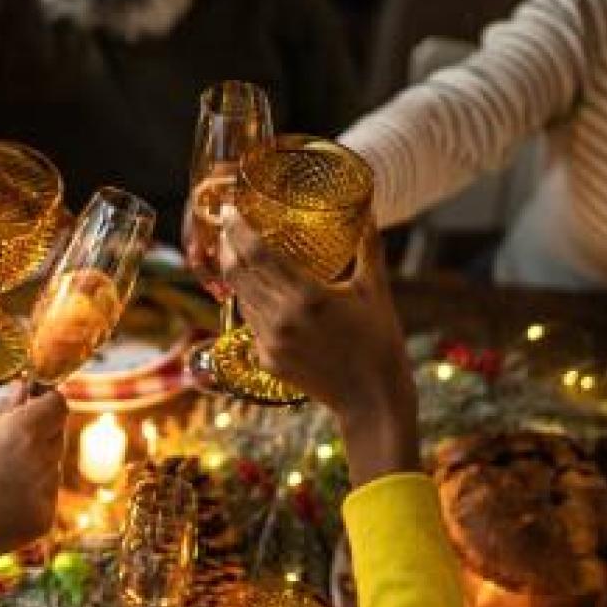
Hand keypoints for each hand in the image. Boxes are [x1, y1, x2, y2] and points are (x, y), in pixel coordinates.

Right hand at [0, 390, 67, 600]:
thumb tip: (24, 390)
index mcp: (19, 432)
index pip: (57, 405)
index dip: (45, 400)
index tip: (31, 402)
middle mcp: (39, 462)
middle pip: (57, 434)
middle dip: (38, 431)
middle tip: (2, 442)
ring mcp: (44, 495)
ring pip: (52, 465)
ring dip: (34, 462)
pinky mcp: (43, 521)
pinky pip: (45, 494)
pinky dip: (29, 492)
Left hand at [220, 215, 419, 484]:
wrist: (371, 399)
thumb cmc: (379, 341)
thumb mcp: (376, 290)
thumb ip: (369, 247)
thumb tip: (367, 210)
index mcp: (307, 296)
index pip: (255, 253)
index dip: (237, 228)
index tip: (229, 208)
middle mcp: (281, 318)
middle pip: (237, 271)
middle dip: (227, 244)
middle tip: (228, 223)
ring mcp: (270, 342)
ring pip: (239, 297)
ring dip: (235, 271)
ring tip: (238, 250)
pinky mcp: (266, 360)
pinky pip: (249, 321)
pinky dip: (249, 301)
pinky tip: (257, 288)